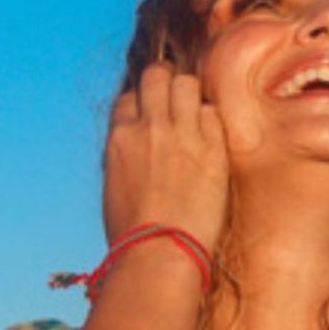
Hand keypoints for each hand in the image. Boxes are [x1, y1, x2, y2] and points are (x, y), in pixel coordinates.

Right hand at [103, 63, 229, 249]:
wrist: (159, 253)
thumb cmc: (134, 236)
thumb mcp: (116, 190)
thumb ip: (127, 161)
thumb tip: (136, 155)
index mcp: (119, 139)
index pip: (130, 99)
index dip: (143, 105)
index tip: (153, 119)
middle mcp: (148, 128)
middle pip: (156, 76)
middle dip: (167, 83)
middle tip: (179, 104)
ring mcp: (180, 134)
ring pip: (186, 84)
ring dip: (192, 96)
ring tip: (198, 119)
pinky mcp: (211, 148)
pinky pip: (212, 113)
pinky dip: (212, 122)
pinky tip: (212, 143)